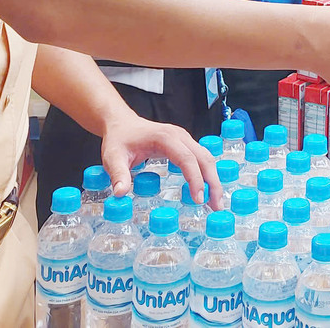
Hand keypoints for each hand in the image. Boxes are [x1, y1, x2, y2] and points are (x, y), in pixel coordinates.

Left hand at [100, 114, 221, 207]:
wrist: (121, 124)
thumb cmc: (119, 139)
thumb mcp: (113, 157)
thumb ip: (118, 174)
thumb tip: (121, 194)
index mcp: (165, 137)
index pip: (187, 158)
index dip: (195, 179)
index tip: (198, 199)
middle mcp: (179, 136)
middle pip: (204, 158)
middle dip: (213, 182)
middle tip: (216, 206)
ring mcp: (184, 139)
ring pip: (206, 158)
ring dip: (213, 180)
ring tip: (215, 202)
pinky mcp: (184, 145)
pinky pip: (200, 159)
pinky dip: (206, 175)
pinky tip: (206, 190)